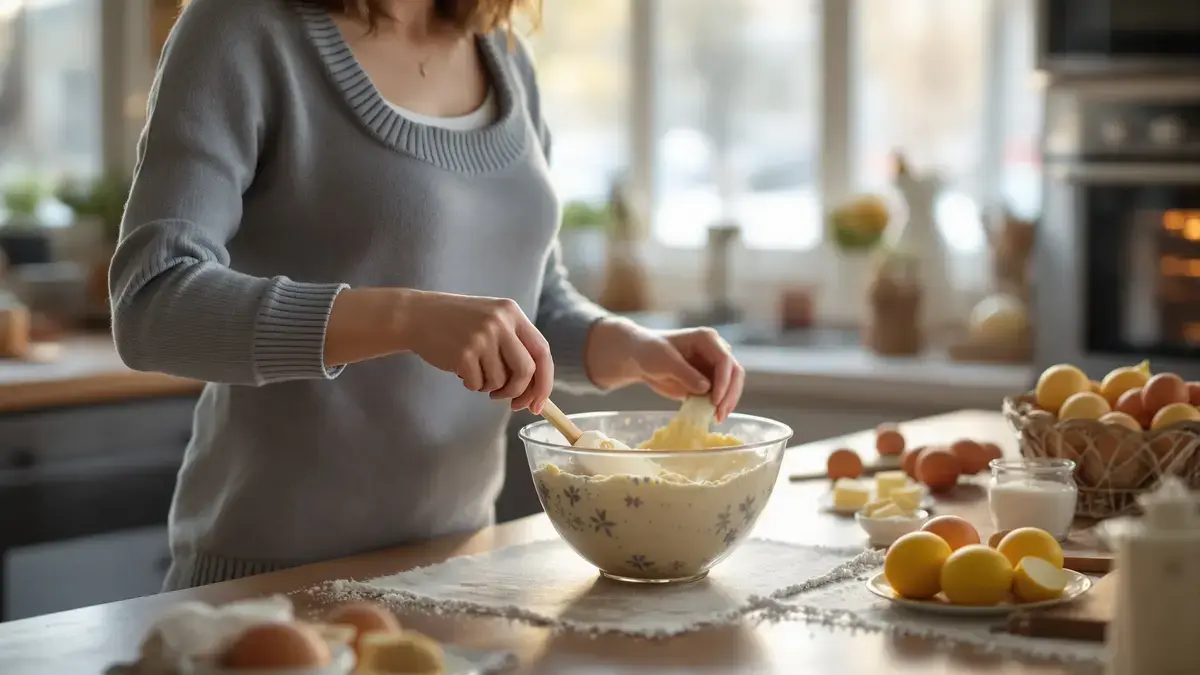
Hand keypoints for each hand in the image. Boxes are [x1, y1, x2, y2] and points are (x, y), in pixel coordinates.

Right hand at [396, 289, 552, 411]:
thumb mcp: (491, 320)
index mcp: (511, 313)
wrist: (417, 315)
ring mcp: (481, 337)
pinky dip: (472, 384)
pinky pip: (478, 384)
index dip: (545, 381)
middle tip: (511, 402)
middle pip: (526, 370)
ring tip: (476, 373)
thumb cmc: (458, 323)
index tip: (539, 402)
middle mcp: (500, 322)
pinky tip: (461, 371)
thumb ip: (515, 346)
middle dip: (520, 392)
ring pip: (500, 381)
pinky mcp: (463, 353)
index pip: (542, 351)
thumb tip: (535, 390)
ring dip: (490, 387)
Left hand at [585, 319, 745, 420]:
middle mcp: (716, 352)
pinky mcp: (709, 382)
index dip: (724, 380)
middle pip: (734, 373)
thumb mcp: (665, 361)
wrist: (640, 358)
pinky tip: (711, 417)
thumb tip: (706, 388)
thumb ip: (685, 373)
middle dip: (730, 394)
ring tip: (717, 418)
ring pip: (731, 386)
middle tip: (720, 413)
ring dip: (727, 403)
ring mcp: (714, 368)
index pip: (725, 360)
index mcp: (707, 339)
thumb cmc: (651, 352)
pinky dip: (718, 406)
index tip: (715, 400)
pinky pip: (720, 395)